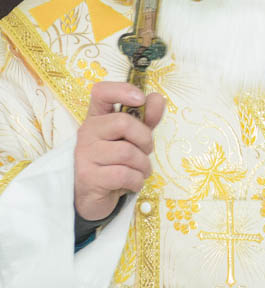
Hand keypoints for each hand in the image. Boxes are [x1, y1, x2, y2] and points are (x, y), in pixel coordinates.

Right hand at [74, 82, 164, 220]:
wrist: (94, 196)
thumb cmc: (115, 161)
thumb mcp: (133, 137)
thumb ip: (146, 118)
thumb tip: (157, 98)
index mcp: (98, 118)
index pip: (101, 92)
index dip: (122, 90)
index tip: (140, 99)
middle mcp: (87, 132)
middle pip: (123, 123)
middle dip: (145, 139)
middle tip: (145, 151)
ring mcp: (84, 155)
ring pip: (127, 152)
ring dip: (143, 165)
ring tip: (139, 170)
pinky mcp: (88, 177)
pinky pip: (123, 174)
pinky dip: (137, 180)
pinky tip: (132, 183)